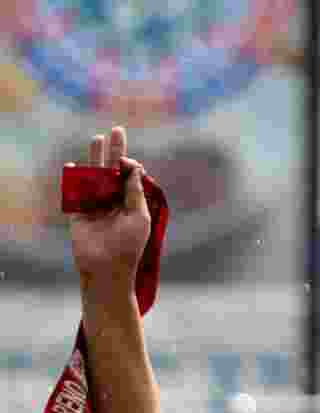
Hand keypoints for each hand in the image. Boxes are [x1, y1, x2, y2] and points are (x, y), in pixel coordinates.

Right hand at [68, 127, 150, 290]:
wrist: (107, 268)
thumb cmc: (129, 245)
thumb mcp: (138, 216)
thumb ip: (134, 191)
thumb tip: (135, 167)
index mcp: (131, 203)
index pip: (130, 177)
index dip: (130, 165)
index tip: (129, 161)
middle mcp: (114, 202)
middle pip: (112, 170)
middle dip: (114, 151)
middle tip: (117, 129)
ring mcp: (96, 206)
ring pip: (93, 177)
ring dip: (94, 158)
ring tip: (97, 138)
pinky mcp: (79, 213)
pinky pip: (75, 194)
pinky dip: (73, 179)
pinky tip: (73, 165)